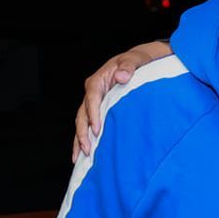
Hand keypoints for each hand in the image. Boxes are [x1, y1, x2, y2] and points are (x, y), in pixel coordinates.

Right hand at [73, 41, 172, 159]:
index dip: (93, 114)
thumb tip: (120, 77)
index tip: (96, 129)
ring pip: (82, 122)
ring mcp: (94, 103)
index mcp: (98, 80)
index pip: (92, 98)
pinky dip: (85, 139)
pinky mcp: (98, 111)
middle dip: (82, 132)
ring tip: (79, 157)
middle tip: (87, 149)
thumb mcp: (135, 60)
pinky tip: (84, 154)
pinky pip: (88, 125)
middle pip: (82, 114)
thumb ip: (128, 67)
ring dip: (80, 139)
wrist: (139, 63)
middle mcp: (92, 92)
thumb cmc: (136, 61)